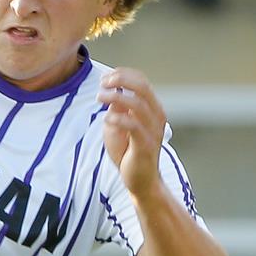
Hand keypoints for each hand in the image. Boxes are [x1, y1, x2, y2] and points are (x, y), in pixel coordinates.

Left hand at [99, 68, 167, 197]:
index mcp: (152, 108)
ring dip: (116, 97)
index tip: (105, 78)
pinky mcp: (146, 146)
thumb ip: (118, 109)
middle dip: (122, 80)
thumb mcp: (119, 126)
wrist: (141, 181)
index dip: (123, 74)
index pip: (142, 81)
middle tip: (103, 82)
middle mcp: (156, 116)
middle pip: (143, 87)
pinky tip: (106, 119)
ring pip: (139, 105)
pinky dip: (119, 119)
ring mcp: (153, 131)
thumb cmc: (128, 152)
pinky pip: (134, 127)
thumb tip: (112, 92)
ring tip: (99, 97)